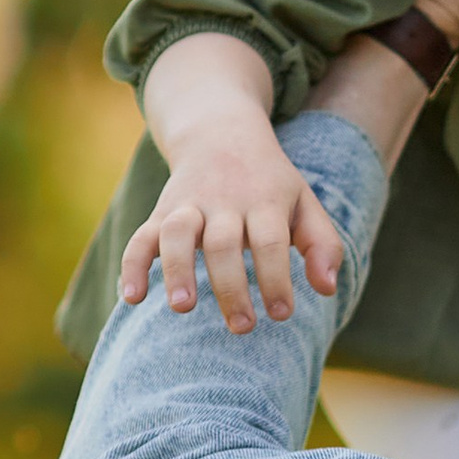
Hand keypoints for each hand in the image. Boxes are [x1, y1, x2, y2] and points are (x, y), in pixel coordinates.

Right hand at [124, 36, 343, 332]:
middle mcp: (224, 202)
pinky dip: (133, 265)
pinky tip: (131, 297)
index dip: (275, 278)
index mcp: (264, 201)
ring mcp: (188, 205)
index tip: (281, 314)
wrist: (221, 131)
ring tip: (182, 308)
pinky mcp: (161, 212)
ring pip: (177, 233)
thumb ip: (322, 245)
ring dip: (177, 269)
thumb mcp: (305, 203)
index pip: (270, 242)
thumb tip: (327, 289)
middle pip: (224, 243)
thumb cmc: (270, 182)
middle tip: (242, 327)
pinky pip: (141, 236)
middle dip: (231, 287)